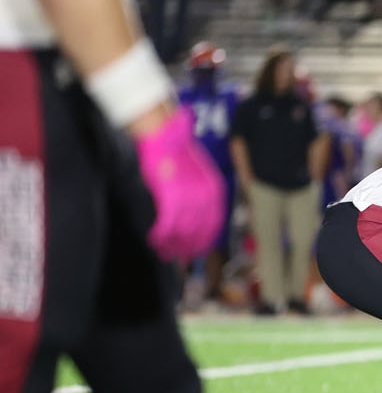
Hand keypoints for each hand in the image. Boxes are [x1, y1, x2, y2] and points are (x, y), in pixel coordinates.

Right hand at [133, 106, 225, 260]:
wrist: (165, 134)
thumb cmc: (177, 149)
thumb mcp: (198, 171)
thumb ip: (199, 191)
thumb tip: (195, 210)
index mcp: (214, 191)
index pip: (214, 223)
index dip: (206, 239)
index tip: (199, 250)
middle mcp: (205, 198)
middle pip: (199, 232)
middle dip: (189, 248)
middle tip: (181, 258)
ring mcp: (189, 199)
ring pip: (182, 232)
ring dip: (173, 246)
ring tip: (166, 255)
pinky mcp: (170, 199)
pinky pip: (166, 226)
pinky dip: (160, 236)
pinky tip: (155, 242)